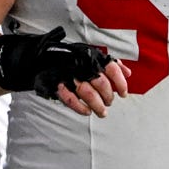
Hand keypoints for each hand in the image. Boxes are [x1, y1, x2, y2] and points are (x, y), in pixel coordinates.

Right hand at [0, 27, 127, 115]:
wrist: (40, 58)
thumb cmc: (70, 60)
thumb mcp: (91, 57)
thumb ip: (111, 64)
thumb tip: (128, 73)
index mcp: (90, 56)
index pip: (110, 67)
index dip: (119, 82)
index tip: (123, 93)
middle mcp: (80, 64)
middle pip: (100, 82)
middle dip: (108, 96)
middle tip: (110, 103)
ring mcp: (68, 75)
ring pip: (87, 92)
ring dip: (97, 105)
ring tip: (102, 112)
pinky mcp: (56, 84)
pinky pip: (69, 98)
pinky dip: (79, 107)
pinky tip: (86, 112)